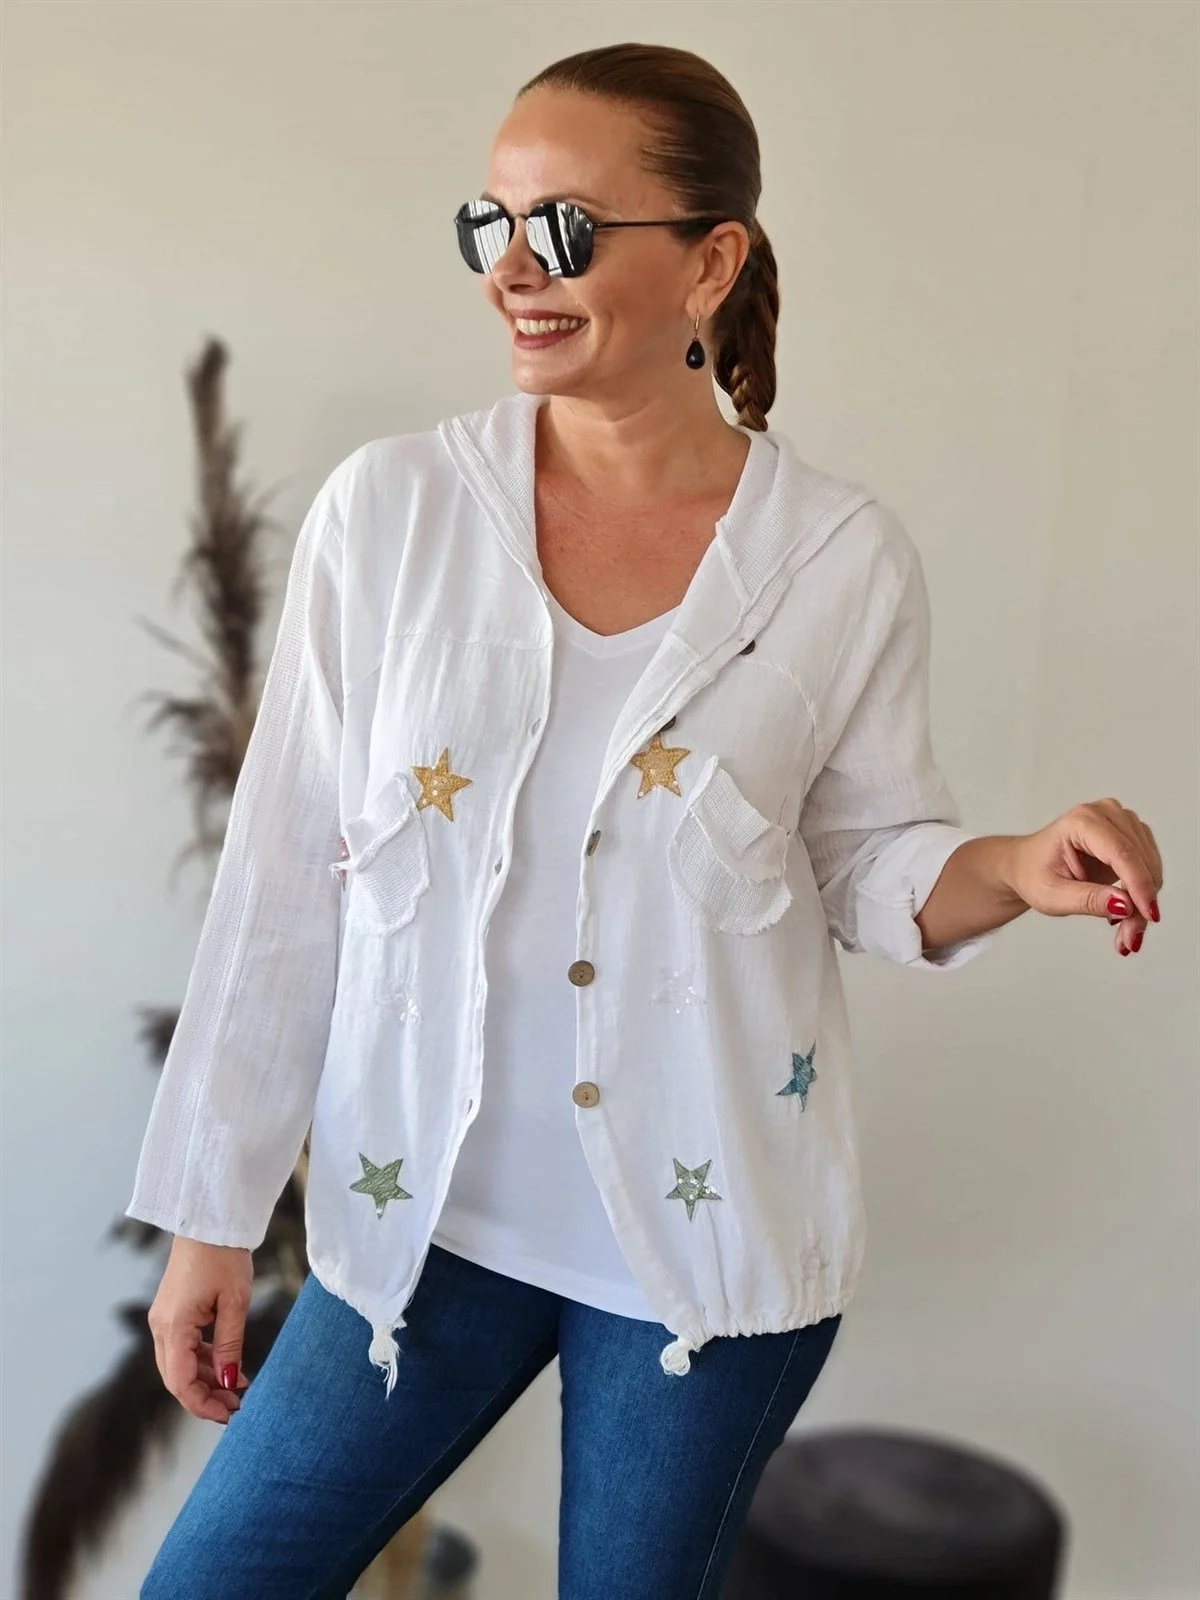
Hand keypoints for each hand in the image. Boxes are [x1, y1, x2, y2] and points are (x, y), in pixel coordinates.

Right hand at [148, 1237, 252, 1422]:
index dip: (202, 1404)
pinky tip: (229, 1368)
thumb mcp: (235, 1302)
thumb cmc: (223, 1256)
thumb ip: (230, 1345)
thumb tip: (230, 1383)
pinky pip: (184, 1347)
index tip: (228, 1414)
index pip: (180, 1381)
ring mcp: (164, 1319)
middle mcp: (161, 1326)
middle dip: (205, 1397)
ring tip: (239, 1391)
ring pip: (180, 1364)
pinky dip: (204, 1361)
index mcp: (173, 1326)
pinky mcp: (173, 1312)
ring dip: (206, 1380)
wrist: (209, 1221)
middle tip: (237, 1408)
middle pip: (176, 1377)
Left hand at [1005, 798, 1162, 956]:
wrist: (1027, 866)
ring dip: (1143, 903)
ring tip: (1125, 932)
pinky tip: (1125, 913)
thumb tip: (1126, 905)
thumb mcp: (1052, 895)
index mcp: (1081, 821)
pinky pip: (1149, 867)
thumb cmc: (1033, 875)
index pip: (1121, 852)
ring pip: (1149, 866)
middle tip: (1129, 939)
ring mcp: (1121, 821)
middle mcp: (1105, 813)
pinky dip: (1143, 894)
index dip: (1139, 885)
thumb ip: (1088, 900)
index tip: (1149, 915)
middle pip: (1139, 861)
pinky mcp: (1131, 835)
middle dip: (1140, 904)